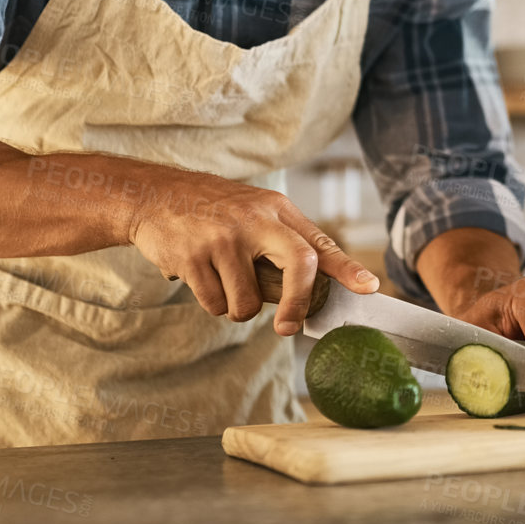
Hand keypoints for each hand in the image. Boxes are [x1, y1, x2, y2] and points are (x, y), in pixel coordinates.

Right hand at [127, 171, 376, 335]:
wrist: (155, 196)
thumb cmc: (213, 210)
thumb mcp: (256, 211)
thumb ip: (284, 242)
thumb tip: (313, 291)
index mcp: (277, 210)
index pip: (320, 242)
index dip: (348, 268)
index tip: (369, 288)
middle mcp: (256, 221)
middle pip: (299, 266)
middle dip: (298, 305)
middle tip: (287, 327)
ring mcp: (225, 238)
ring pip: (248, 302)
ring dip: (237, 308)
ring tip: (223, 283)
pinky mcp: (195, 257)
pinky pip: (215, 303)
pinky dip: (212, 302)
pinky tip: (201, 277)